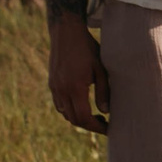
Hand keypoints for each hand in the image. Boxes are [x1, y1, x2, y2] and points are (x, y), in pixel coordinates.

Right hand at [48, 17, 109, 132]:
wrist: (66, 32)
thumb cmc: (87, 48)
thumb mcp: (101, 68)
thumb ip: (104, 91)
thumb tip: (105, 112)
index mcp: (75, 87)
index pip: (84, 117)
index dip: (96, 127)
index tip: (108, 128)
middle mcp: (61, 90)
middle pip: (74, 119)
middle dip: (89, 125)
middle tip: (104, 123)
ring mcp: (54, 88)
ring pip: (65, 114)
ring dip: (79, 118)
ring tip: (95, 114)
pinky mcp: (52, 84)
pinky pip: (59, 105)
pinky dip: (70, 110)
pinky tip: (82, 104)